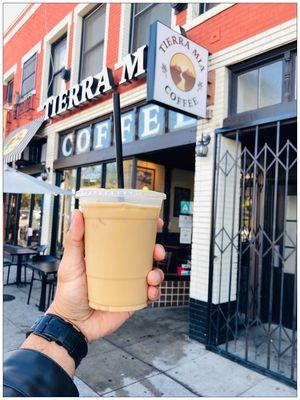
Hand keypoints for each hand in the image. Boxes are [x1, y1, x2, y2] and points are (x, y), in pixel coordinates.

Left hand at [47, 210, 164, 342]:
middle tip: (157, 251)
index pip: (128, 238)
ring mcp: (128, 284)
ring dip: (158, 272)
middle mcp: (121, 268)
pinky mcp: (132, 300)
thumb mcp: (70, 263)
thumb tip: (78, 214)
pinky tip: (150, 291)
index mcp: (109, 255)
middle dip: (157, 250)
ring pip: (151, 272)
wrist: (73, 324)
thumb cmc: (68, 293)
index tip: (153, 222)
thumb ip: (74, 240)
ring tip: (151, 276)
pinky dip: (155, 291)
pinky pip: (150, 294)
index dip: (144, 230)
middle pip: (145, 254)